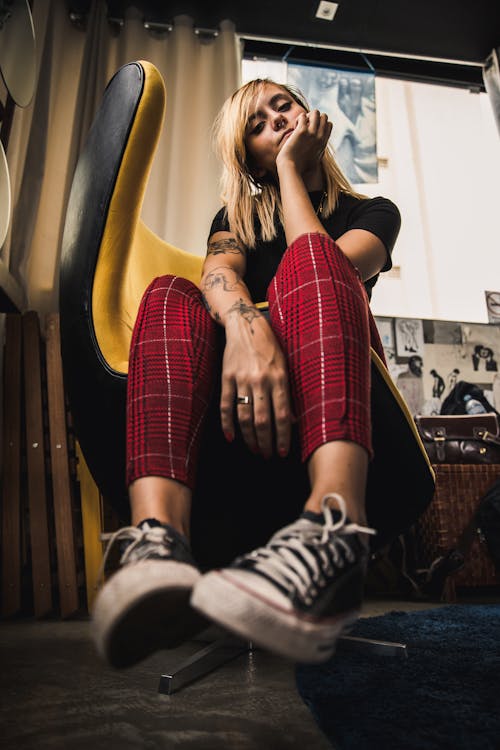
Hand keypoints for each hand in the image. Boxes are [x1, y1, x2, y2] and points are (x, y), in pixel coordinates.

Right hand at [220, 310, 291, 458]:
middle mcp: (260, 380)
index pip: (282, 415)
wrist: (246, 327)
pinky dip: (227, 424)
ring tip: (254, 450)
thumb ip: (287, 394)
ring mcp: (242, 379)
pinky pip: (226, 406)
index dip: (282, 437)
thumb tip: (292, 422)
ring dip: (249, 438)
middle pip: (262, 420)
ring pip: (244, 417)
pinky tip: (231, 438)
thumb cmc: (270, 349)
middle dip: (265, 442)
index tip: (282, 452)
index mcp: (279, 379)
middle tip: (267, 456)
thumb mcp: (285, 368)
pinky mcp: (226, 378)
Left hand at [276, 109, 332, 177]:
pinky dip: (298, 119)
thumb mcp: (315, 160)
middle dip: (315, 118)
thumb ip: (320, 152)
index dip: (320, 124)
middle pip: (324, 116)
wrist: (291, 168)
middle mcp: (320, 137)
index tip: (312, 130)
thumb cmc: (300, 166)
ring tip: (301, 125)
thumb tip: (322, 149)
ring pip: (316, 112)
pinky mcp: (302, 131)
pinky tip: (295, 127)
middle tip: (306, 126)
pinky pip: (303, 115)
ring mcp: (312, 133)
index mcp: (323, 142)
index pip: (329, 124)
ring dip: (308, 116)